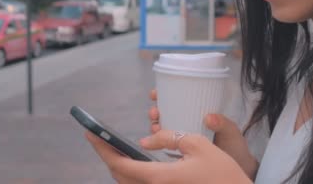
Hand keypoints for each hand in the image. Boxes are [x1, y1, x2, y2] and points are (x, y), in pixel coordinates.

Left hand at [85, 129, 251, 183]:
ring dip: (119, 167)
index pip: (120, 164)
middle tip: (99, 139)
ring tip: (113, 148)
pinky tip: (135, 162)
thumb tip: (145, 141)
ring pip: (129, 183)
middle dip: (106, 156)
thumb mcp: (198, 145)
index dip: (102, 148)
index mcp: (159, 177)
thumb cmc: (221, 171)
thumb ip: (169, 139)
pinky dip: (132, 174)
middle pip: (120, 176)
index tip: (91, 134)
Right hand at [149, 89, 258, 178]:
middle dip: (156, 110)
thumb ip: (223, 123)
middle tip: (155, 112)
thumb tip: (210, 117)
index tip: (156, 93)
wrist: (238, 168)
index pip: (179, 101)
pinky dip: (158, 141)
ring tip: (155, 125)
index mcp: (199, 114)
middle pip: (166, 113)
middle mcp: (188, 124)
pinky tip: (156, 140)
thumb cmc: (235, 146)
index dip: (165, 95)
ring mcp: (184, 139)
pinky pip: (166, 145)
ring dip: (155, 124)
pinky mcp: (181, 153)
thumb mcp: (231, 131)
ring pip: (163, 128)